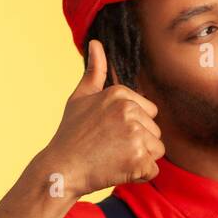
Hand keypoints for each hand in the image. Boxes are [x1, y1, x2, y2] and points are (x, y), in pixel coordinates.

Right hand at [38, 39, 164, 197]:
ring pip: (156, 150)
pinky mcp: (139, 159)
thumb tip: (96, 42)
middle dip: (138, 143)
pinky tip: (116, 170)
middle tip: (109, 147)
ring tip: (113, 158)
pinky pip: (152, 169)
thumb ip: (95, 71)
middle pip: (155, 131)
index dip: (133, 126)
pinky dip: (138, 175)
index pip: (150, 112)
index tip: (109, 132)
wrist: (61, 170)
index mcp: (119, 94)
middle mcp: (128, 111)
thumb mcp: (80, 98)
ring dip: (140, 159)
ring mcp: (135, 135)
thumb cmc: (71, 135)